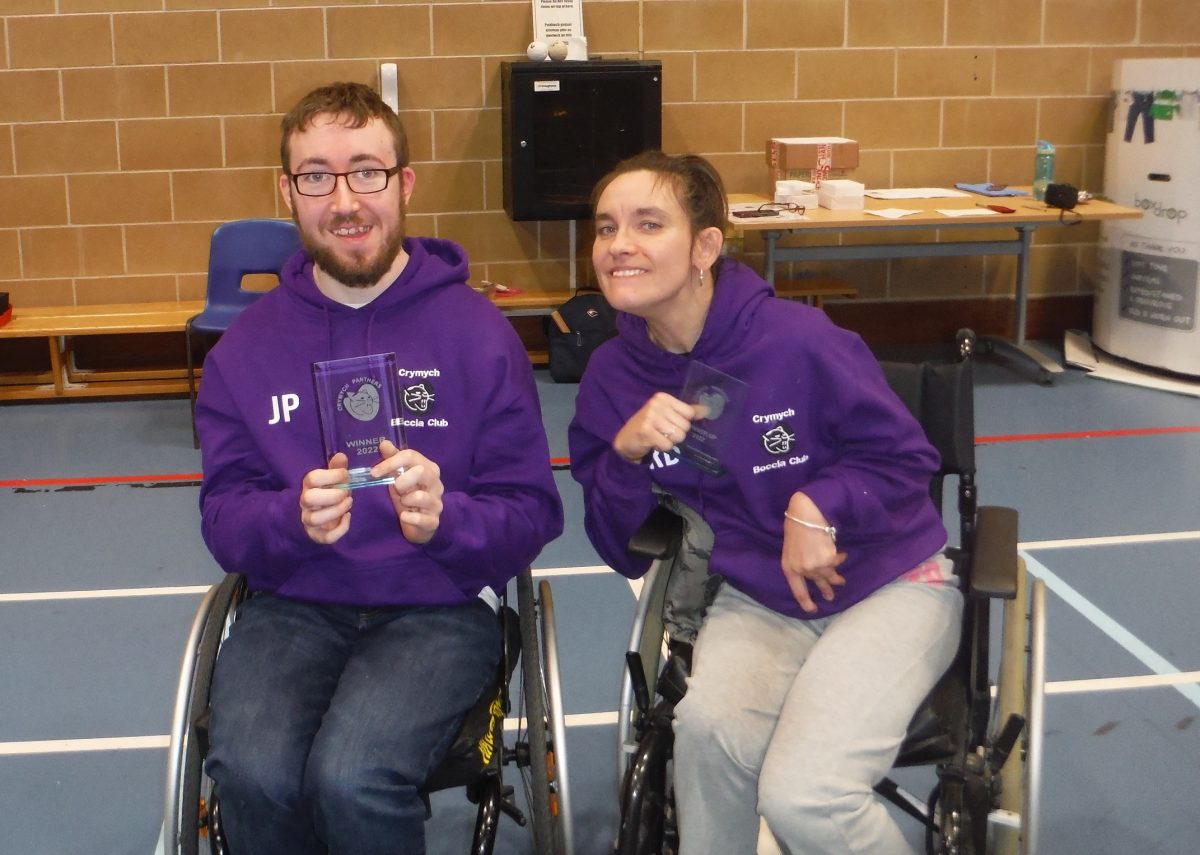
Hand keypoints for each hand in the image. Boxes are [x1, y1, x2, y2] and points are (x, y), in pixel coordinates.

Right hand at [300, 453, 352, 543]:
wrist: (316, 516)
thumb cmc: (327, 493)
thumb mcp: (331, 479)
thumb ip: (336, 468)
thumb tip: (341, 456)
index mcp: (308, 486)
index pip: (312, 478)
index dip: (332, 475)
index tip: (345, 475)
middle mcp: (305, 503)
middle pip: (309, 499)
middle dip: (333, 495)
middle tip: (347, 493)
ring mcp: (309, 520)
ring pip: (315, 519)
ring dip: (336, 511)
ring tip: (349, 503)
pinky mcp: (317, 535)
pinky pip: (326, 537)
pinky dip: (341, 529)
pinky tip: (347, 518)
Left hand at [374, 440, 444, 543]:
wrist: (420, 525)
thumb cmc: (408, 496)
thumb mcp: (399, 477)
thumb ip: (393, 460)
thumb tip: (384, 443)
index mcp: (429, 468)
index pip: (411, 456)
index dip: (390, 462)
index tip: (374, 472)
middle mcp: (436, 483)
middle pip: (421, 471)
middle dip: (402, 481)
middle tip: (395, 488)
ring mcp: (437, 502)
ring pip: (420, 496)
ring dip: (405, 500)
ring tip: (403, 503)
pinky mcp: (434, 521)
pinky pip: (421, 518)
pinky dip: (409, 517)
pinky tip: (404, 516)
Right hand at [613, 392, 699, 462]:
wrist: (626, 439)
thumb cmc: (649, 426)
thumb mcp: (666, 414)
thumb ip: (685, 412)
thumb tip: (706, 410)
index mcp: (662, 398)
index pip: (689, 413)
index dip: (683, 422)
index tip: (671, 423)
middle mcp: (656, 405)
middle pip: (685, 426)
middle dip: (677, 434)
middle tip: (663, 432)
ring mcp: (650, 418)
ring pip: (678, 436)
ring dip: (670, 441)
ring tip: (658, 437)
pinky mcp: (646, 432)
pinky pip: (667, 445)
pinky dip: (662, 448)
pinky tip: (653, 443)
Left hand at [780, 493, 845, 613]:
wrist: (805, 515)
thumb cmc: (797, 527)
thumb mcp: (791, 549)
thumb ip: (800, 562)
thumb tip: (813, 571)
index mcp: (789, 567)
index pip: (797, 590)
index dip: (805, 602)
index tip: (812, 610)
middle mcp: (802, 570)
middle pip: (816, 583)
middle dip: (825, 591)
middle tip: (830, 597)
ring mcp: (816, 566)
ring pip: (829, 575)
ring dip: (836, 578)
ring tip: (841, 582)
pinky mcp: (828, 560)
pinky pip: (836, 562)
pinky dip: (839, 559)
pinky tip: (841, 554)